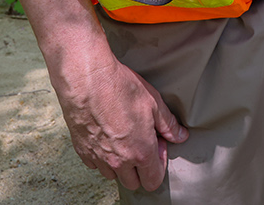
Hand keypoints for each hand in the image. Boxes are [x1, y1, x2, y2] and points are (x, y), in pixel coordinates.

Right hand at [47, 45, 189, 191]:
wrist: (87, 80)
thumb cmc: (120, 88)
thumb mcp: (153, 102)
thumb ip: (168, 124)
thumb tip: (180, 136)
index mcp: (141, 152)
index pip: (153, 180)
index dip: (159, 164)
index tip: (157, 144)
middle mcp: (119, 161)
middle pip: (133, 182)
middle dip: (140, 168)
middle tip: (141, 142)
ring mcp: (99, 158)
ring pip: (113, 175)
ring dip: (120, 163)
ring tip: (123, 139)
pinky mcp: (82, 151)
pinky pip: (95, 164)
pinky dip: (102, 156)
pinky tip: (105, 136)